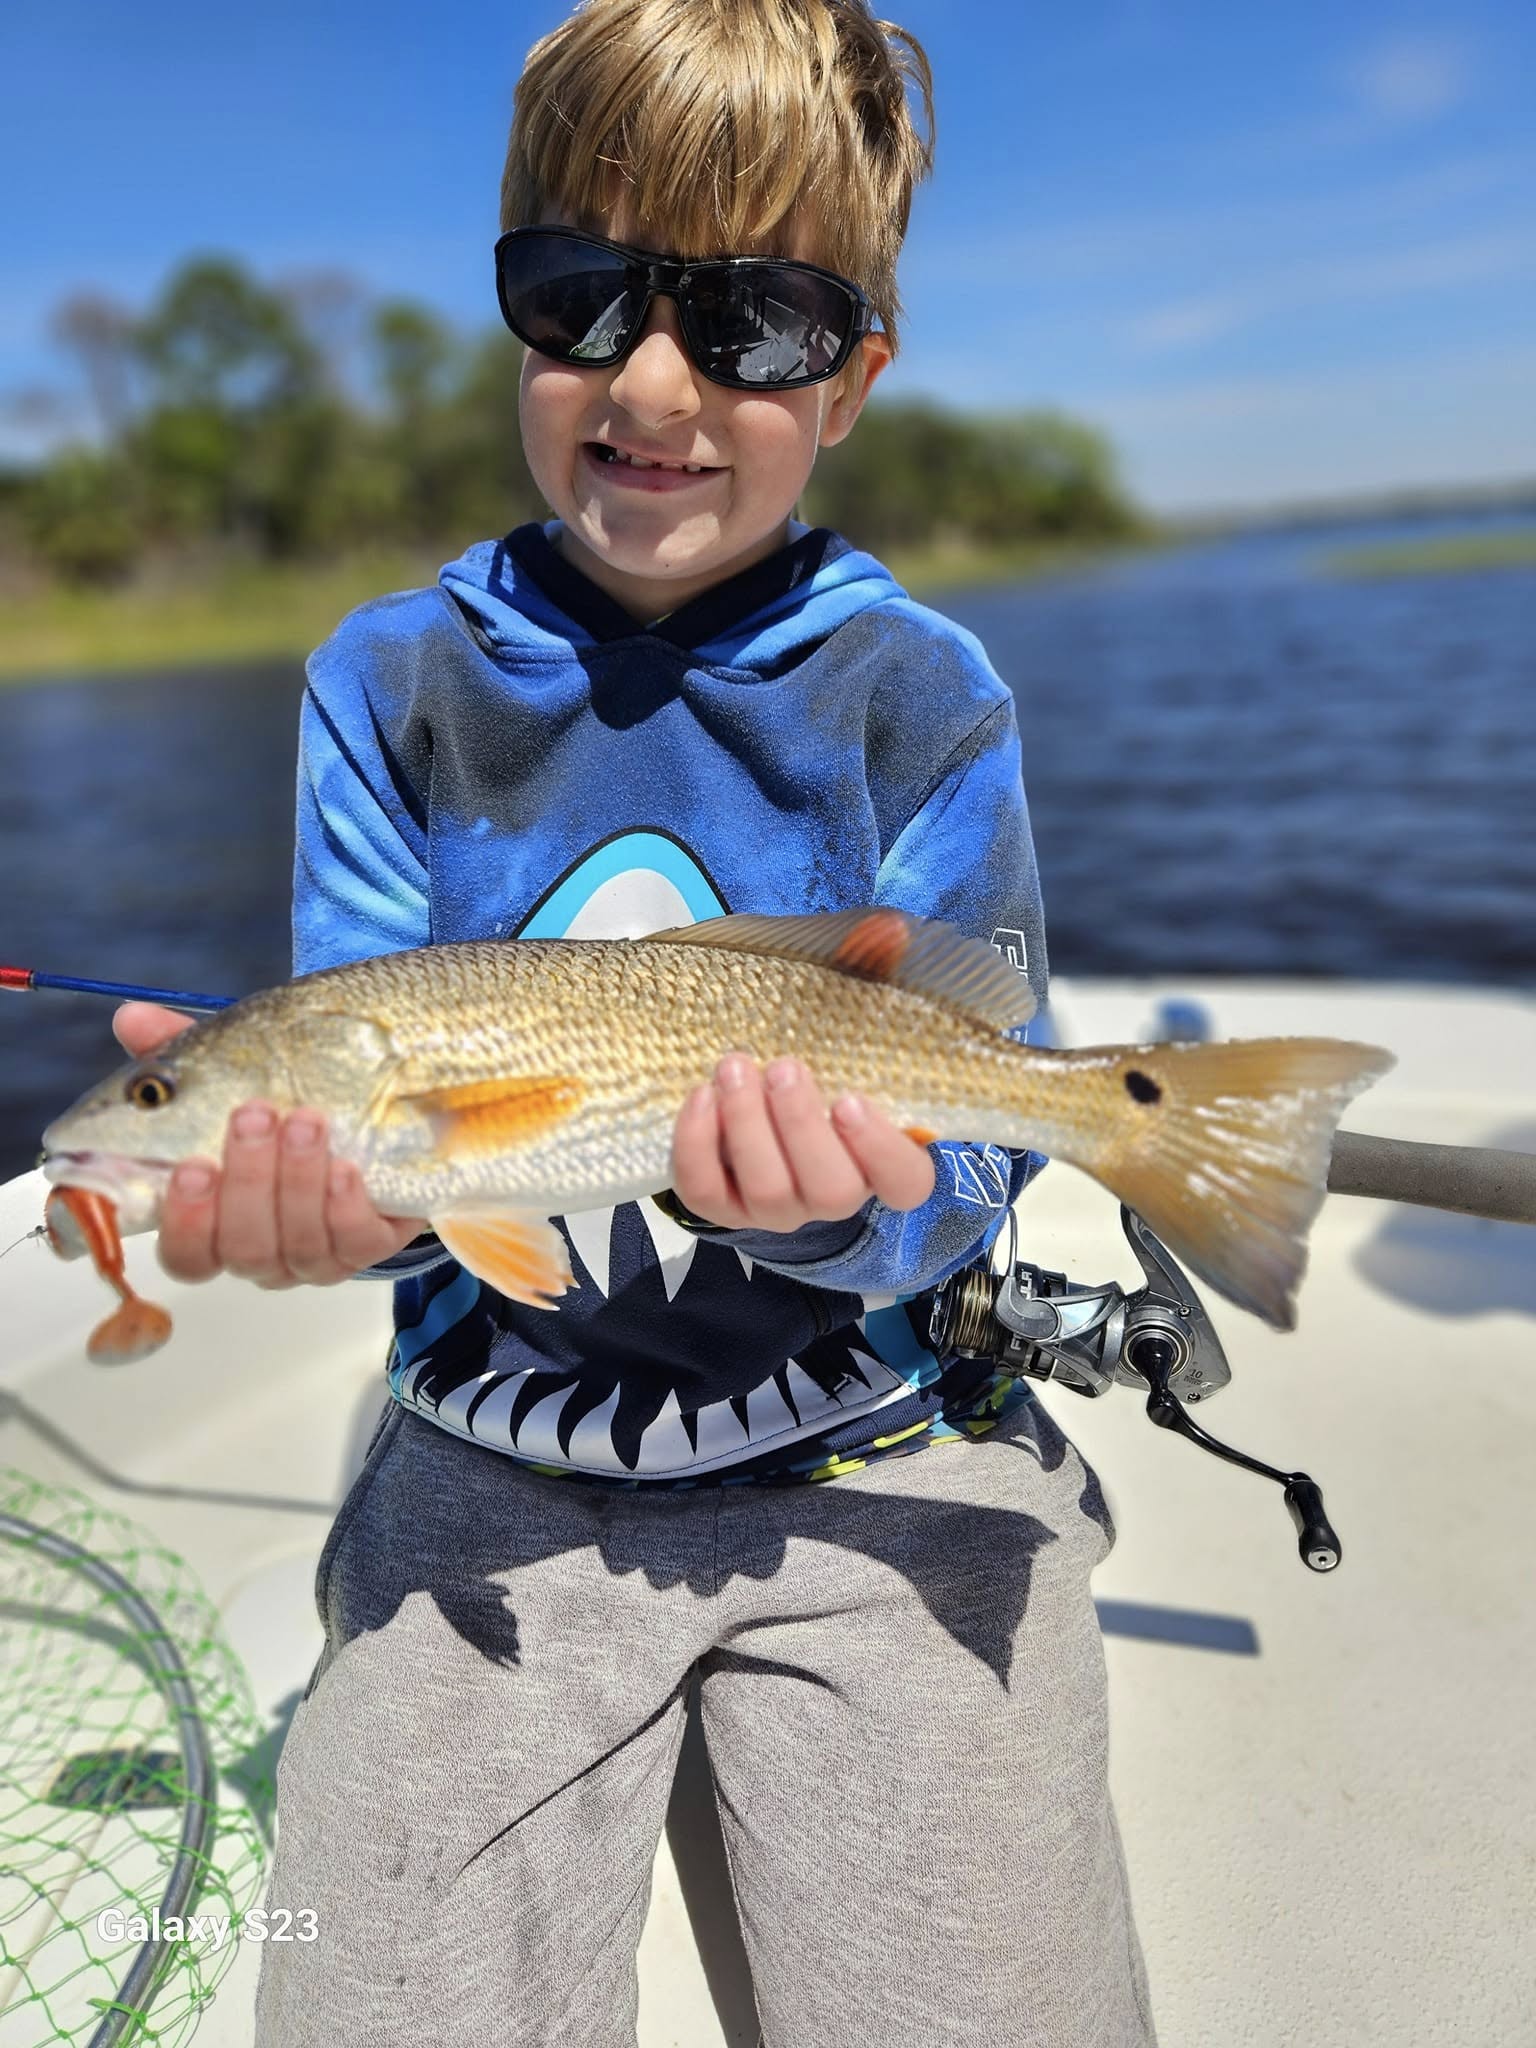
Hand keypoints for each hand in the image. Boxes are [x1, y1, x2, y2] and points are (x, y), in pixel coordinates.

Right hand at [111, 1001, 427, 1287]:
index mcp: (219, 1224)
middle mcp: (265, 1250)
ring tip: (306, 1120)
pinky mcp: (372, 1243)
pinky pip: (357, 1243)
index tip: (190, 1166)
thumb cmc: (284, 1101)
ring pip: (299, 1243)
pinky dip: (346, 1205)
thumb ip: (181, 1053)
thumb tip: (132, 1018)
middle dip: (247, 1181)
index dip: (185, 1221)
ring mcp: (320, 1254)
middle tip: (254, 1116)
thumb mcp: (235, 1072)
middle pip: (243, 1247)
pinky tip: (347, 1167)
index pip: (186, 1252)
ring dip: (298, 1178)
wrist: (378, 1110)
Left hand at [670, 1054, 935, 1233]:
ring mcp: (777, 1211)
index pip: (905, 1182)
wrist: (758, 1122)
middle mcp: (832, 1199)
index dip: (880, 1148)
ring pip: (767, 1190)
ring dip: (747, 1123)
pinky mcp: (724, 1208)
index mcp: (879, 1167)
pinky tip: (701, 1095)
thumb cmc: (817, 1084)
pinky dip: (697, 1143)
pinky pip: (705, 1191)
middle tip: (784, 1068)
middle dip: (801, 1124)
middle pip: (832, 1191)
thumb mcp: (844, 1065)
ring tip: (734, 1067)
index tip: (849, 1098)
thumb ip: (856, 1044)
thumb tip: (869, 968)